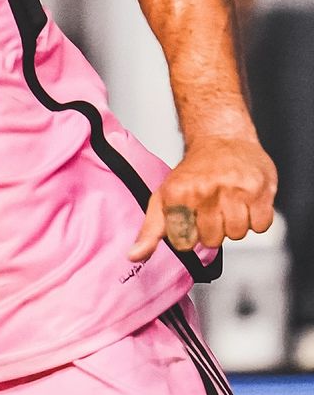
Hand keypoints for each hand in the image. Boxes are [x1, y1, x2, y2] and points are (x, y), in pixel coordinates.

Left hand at [129, 136, 276, 262]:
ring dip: (234, 224)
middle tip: (212, 207)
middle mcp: (206, 190)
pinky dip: (255, 219)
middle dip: (212, 229)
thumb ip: (150, 230)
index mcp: (179, 194)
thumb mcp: (163, 197)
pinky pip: (260, 226)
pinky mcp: (259, 190)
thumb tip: (134, 256)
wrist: (221, 138)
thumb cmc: (192, 172)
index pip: (184, 242)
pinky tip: (245, 202)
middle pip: (212, 240)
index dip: (189, 234)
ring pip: (237, 234)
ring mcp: (235, 189)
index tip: (190, 218)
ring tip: (229, 204)